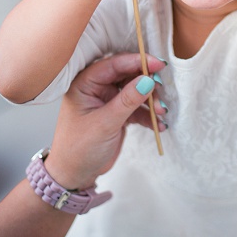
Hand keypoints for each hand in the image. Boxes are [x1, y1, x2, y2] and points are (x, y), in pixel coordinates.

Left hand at [44, 52, 166, 189]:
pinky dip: (148, 116)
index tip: (158, 65)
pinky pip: (137, 109)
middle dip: (146, 82)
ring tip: (161, 112)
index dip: (136, 62)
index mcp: (84, 84)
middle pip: (127, 76)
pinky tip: (159, 125)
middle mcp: (96, 89)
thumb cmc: (78, 148)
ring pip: (134, 92)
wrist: (75, 175)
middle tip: (162, 89)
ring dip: (150, 101)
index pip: (113, 65)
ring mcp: (107, 102)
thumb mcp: (104, 123)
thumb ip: (127, 101)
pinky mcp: (117, 116)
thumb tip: (147, 80)